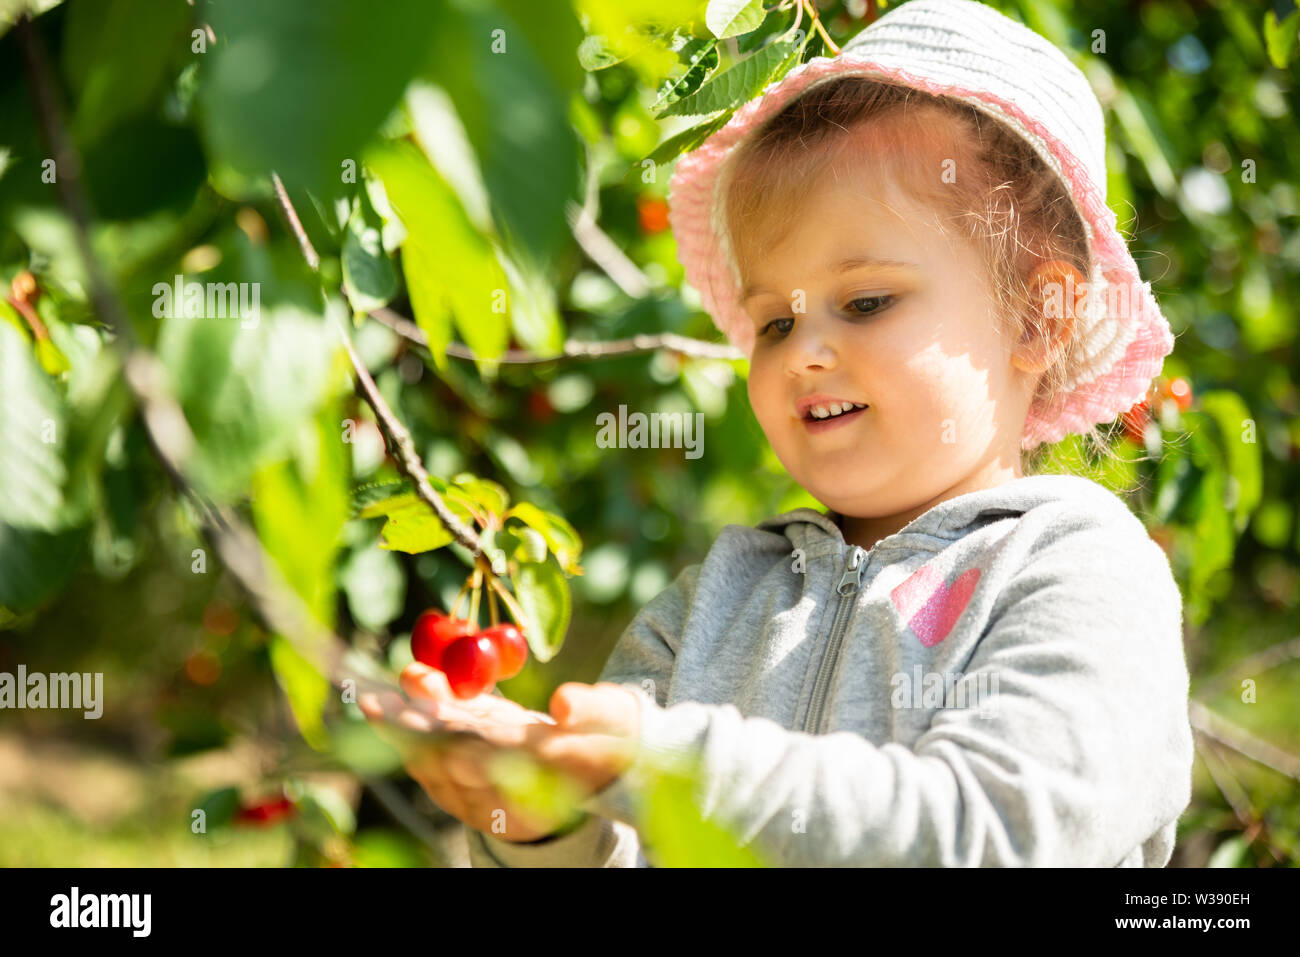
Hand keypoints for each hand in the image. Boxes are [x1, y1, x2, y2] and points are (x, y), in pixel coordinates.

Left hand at [358, 663, 641, 842]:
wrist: (607, 775)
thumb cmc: (616, 736)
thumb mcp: (618, 717)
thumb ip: (593, 709)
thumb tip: (563, 705)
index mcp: (542, 772)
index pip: (491, 754)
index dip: (452, 735)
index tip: (421, 714)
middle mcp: (509, 794)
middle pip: (448, 761)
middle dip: (410, 730)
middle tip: (372, 699)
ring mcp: (487, 797)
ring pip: (434, 766)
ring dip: (400, 733)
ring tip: (368, 698)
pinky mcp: (472, 789)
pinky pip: (432, 766)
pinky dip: (407, 738)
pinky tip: (387, 708)